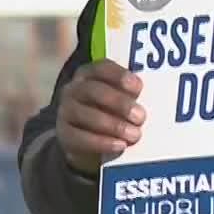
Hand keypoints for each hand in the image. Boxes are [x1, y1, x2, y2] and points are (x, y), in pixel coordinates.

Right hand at [56, 60, 144, 174]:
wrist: (86, 140)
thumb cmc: (110, 113)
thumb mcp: (119, 100)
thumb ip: (131, 98)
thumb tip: (150, 104)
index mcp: (89, 75)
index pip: (101, 68)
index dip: (119, 76)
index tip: (139, 87)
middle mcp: (73, 89)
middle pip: (93, 91)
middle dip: (119, 103)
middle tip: (140, 116)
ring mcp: (65, 111)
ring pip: (85, 115)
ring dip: (112, 125)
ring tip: (134, 135)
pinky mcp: (64, 134)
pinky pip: (80, 138)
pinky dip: (101, 142)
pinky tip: (119, 146)